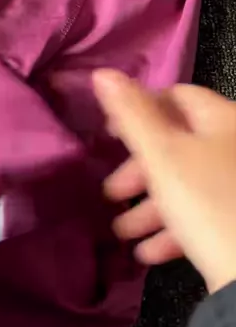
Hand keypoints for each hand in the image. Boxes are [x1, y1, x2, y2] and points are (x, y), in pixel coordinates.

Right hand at [93, 70, 235, 293]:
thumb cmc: (208, 203)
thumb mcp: (163, 156)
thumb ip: (132, 114)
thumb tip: (102, 73)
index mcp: (224, 120)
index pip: (177, 97)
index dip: (138, 110)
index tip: (107, 135)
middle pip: (179, 144)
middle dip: (139, 171)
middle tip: (111, 193)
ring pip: (188, 183)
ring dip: (151, 206)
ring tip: (122, 231)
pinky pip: (205, 216)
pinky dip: (174, 230)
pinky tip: (148, 254)